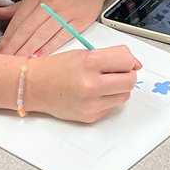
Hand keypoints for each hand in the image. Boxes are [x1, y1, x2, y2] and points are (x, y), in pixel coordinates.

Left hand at [0, 0, 105, 56]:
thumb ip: (16, 8)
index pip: (18, 20)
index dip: (7, 38)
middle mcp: (50, 3)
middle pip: (28, 29)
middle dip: (14, 48)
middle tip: (4, 62)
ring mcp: (65, 12)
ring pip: (42, 34)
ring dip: (28, 50)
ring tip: (18, 63)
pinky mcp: (79, 20)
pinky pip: (61, 37)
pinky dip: (49, 48)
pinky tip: (39, 57)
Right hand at [26, 46, 141, 122]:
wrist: (34, 86)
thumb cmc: (58, 68)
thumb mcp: (85, 53)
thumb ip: (112, 56)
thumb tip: (135, 64)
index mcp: (90, 62)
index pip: (127, 61)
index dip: (129, 60)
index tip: (125, 62)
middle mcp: (91, 84)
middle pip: (130, 81)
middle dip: (127, 75)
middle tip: (117, 73)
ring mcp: (90, 103)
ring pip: (124, 96)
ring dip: (119, 89)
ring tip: (103, 83)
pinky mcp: (89, 116)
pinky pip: (112, 107)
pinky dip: (108, 100)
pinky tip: (94, 94)